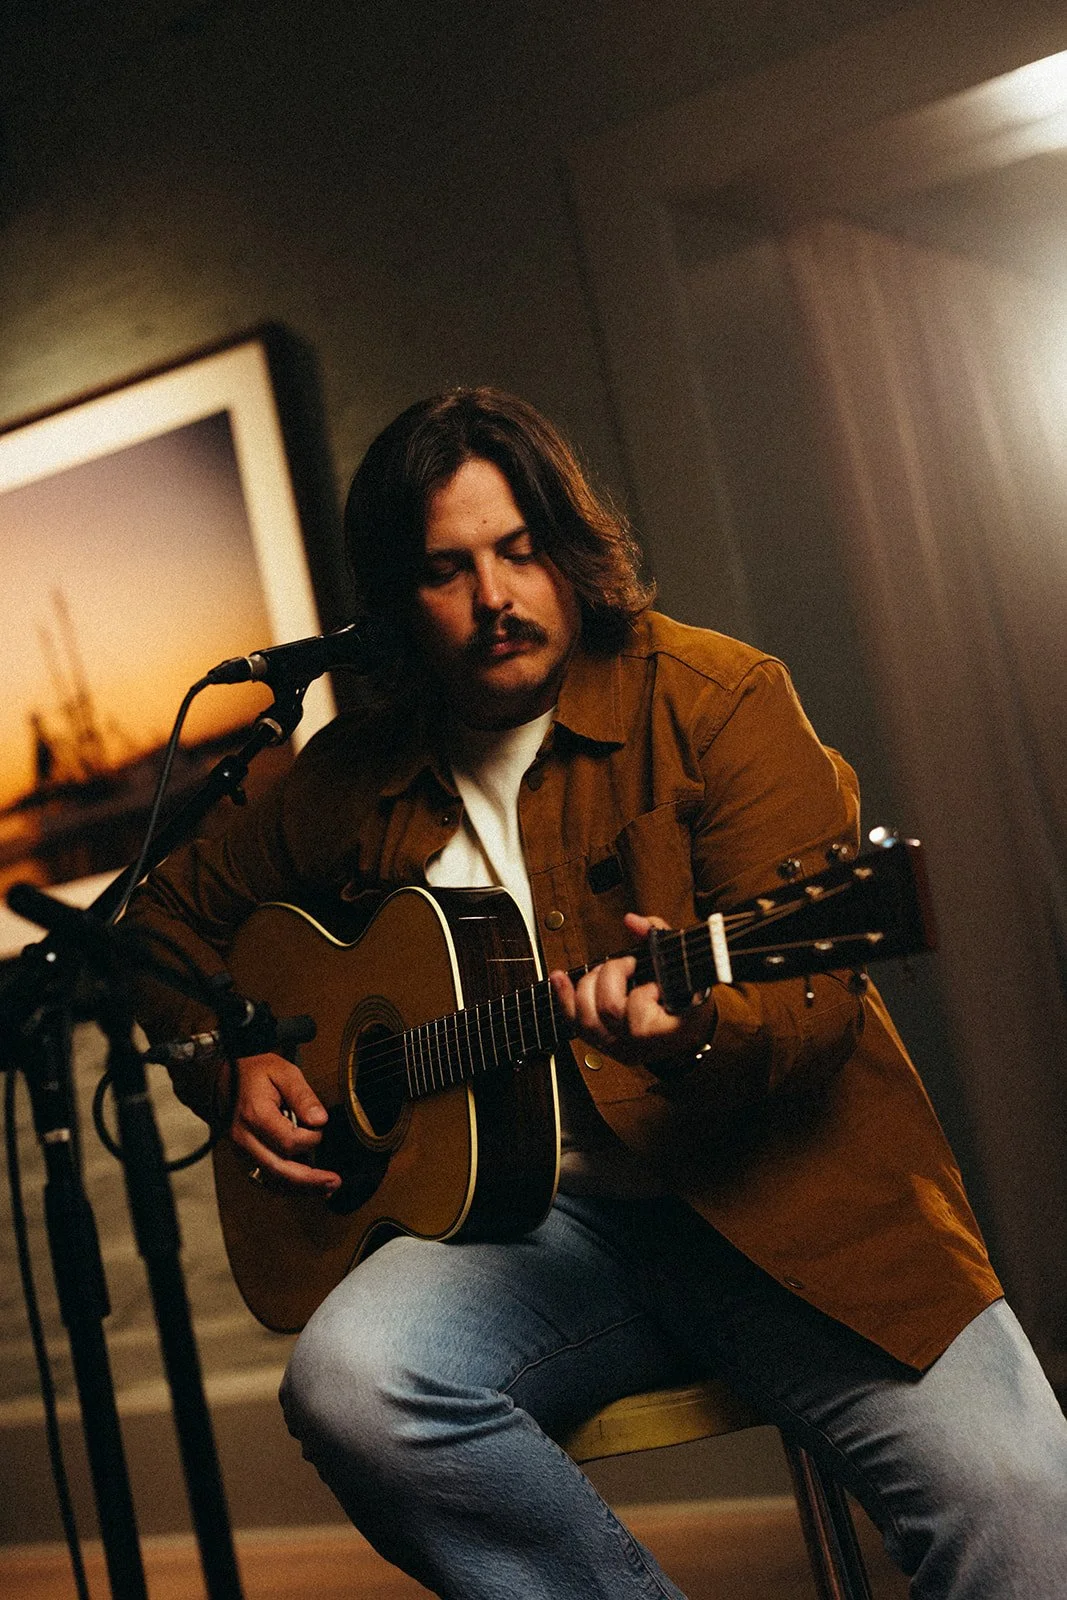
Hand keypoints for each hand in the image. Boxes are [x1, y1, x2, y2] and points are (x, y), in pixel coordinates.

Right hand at [229, 1052, 340, 1193]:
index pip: (288, 1141)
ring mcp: (242, 1151)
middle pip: (279, 1169)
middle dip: (309, 1180)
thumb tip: (319, 1119)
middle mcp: (245, 1138)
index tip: (319, 1125)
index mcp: (256, 1115)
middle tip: (334, 1181)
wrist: (226, 1080)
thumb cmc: (257, 1074)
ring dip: (300, 1188)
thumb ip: (303, 1095)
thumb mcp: (284, 1072)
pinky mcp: (244, 1157)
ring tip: (326, 1188)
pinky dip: (287, 1186)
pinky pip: (265, 1179)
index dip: (311, 1138)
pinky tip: (306, 1187)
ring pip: (272, 1180)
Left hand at [549, 913, 715, 1068]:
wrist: (687, 1038)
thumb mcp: (684, 968)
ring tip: (602, 971)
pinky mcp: (603, 1045)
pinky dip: (564, 997)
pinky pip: (575, 1024)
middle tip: (627, 966)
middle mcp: (637, 1045)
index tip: (655, 985)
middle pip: (607, 1009)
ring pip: (586, 1018)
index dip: (643, 990)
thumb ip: (660, 938)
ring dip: (589, 985)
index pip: (639, 1009)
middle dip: (612, 975)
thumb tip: (632, 921)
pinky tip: (559, 978)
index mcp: (664, 1030)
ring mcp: (617, 1048)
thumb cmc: (689, 1003)